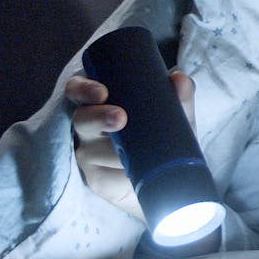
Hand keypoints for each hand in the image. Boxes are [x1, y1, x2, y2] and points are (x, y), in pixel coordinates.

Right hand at [65, 70, 197, 222]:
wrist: (164, 176)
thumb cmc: (160, 133)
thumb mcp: (171, 114)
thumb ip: (177, 96)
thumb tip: (180, 79)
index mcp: (98, 101)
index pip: (78, 89)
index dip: (85, 88)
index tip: (102, 92)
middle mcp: (87, 125)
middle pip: (82, 119)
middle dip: (98, 118)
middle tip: (120, 117)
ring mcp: (88, 153)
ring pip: (94, 151)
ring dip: (115, 153)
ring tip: (138, 155)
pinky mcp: (97, 179)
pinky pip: (104, 178)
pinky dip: (120, 177)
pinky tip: (132, 176)